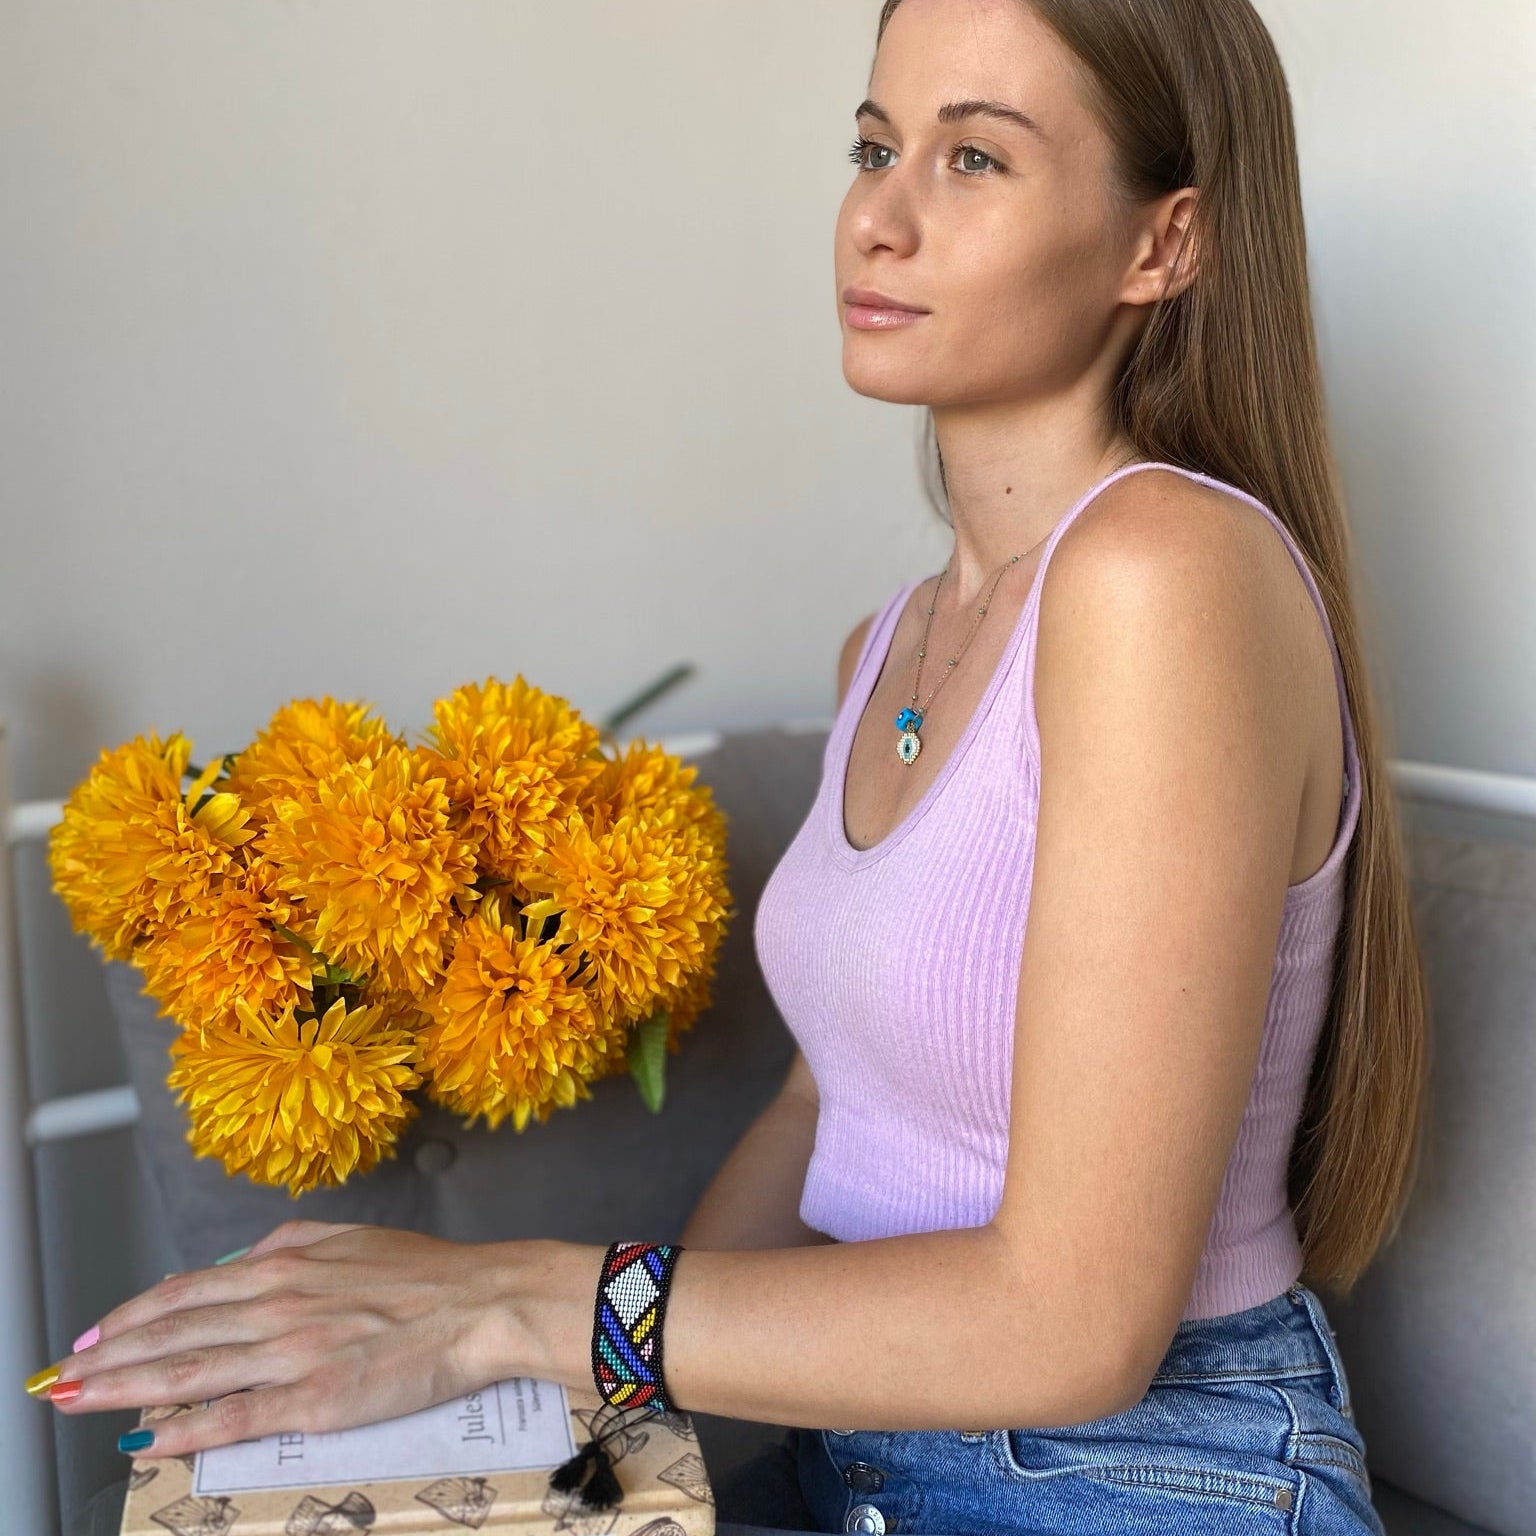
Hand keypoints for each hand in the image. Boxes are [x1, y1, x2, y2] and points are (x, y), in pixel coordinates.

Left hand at [41, 1219, 521, 1458]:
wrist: (481, 1302)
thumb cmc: (425, 1272)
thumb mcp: (349, 1237)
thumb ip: (288, 1246)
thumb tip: (238, 1261)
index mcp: (284, 1263)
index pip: (186, 1292)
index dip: (131, 1315)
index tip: (94, 1334)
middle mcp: (277, 1303)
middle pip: (173, 1333)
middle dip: (107, 1356)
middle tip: (60, 1376)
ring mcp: (292, 1352)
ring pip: (189, 1373)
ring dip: (123, 1389)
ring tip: (77, 1402)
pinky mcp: (315, 1398)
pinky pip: (235, 1418)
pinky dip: (183, 1431)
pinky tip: (146, 1440)